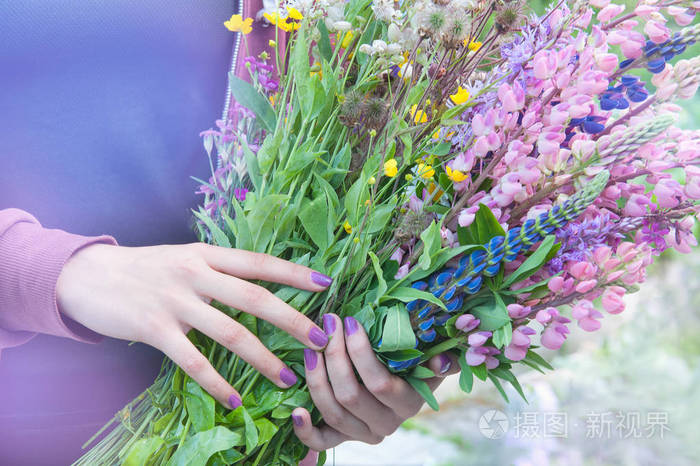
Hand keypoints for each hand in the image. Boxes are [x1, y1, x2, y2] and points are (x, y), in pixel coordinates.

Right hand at [56, 242, 331, 408]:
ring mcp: (175, 301)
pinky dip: (217, 382)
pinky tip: (234, 400)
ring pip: (230, 332)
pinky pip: (194, 361)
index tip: (326, 283)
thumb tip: (258, 283)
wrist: (86, 275)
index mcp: (206, 255)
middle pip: (254, 297)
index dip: (293, 273)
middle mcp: (195, 274)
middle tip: (320, 338)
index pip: (258, 262)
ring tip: (287, 377)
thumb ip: (217, 269)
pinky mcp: (155, 328)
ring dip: (262, 358)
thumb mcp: (183, 258)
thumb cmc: (144, 268)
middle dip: (292, 319)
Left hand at [291, 313, 458, 450]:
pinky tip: (295, 410)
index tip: (349, 322)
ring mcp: (362, 433)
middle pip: (350, 395)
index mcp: (407, 404)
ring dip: (316, 378)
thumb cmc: (415, 363)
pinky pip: (321, 442)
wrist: (403, 385)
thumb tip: (442, 359)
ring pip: (333, 412)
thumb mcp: (431, 359)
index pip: (379, 382)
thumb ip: (441, 359)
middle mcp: (385, 424)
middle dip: (334, 356)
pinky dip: (305, 430)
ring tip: (310, 349)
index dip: (360, 352)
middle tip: (327, 325)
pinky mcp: (341, 437)